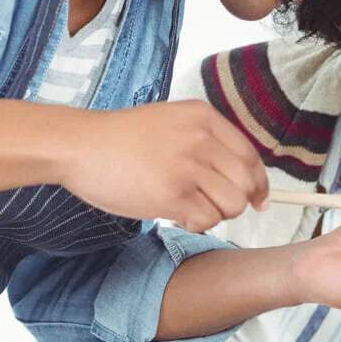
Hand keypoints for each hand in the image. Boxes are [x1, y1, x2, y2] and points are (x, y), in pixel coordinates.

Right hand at [59, 100, 267, 230]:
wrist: (81, 145)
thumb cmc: (122, 138)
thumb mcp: (171, 121)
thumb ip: (206, 141)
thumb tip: (243, 178)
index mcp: (203, 117)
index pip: (250, 156)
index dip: (259, 183)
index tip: (259, 199)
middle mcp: (201, 139)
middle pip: (246, 184)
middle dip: (237, 202)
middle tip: (214, 206)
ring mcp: (188, 167)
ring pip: (231, 205)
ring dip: (215, 214)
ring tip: (189, 207)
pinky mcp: (173, 195)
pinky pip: (206, 219)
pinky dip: (196, 224)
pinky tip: (175, 214)